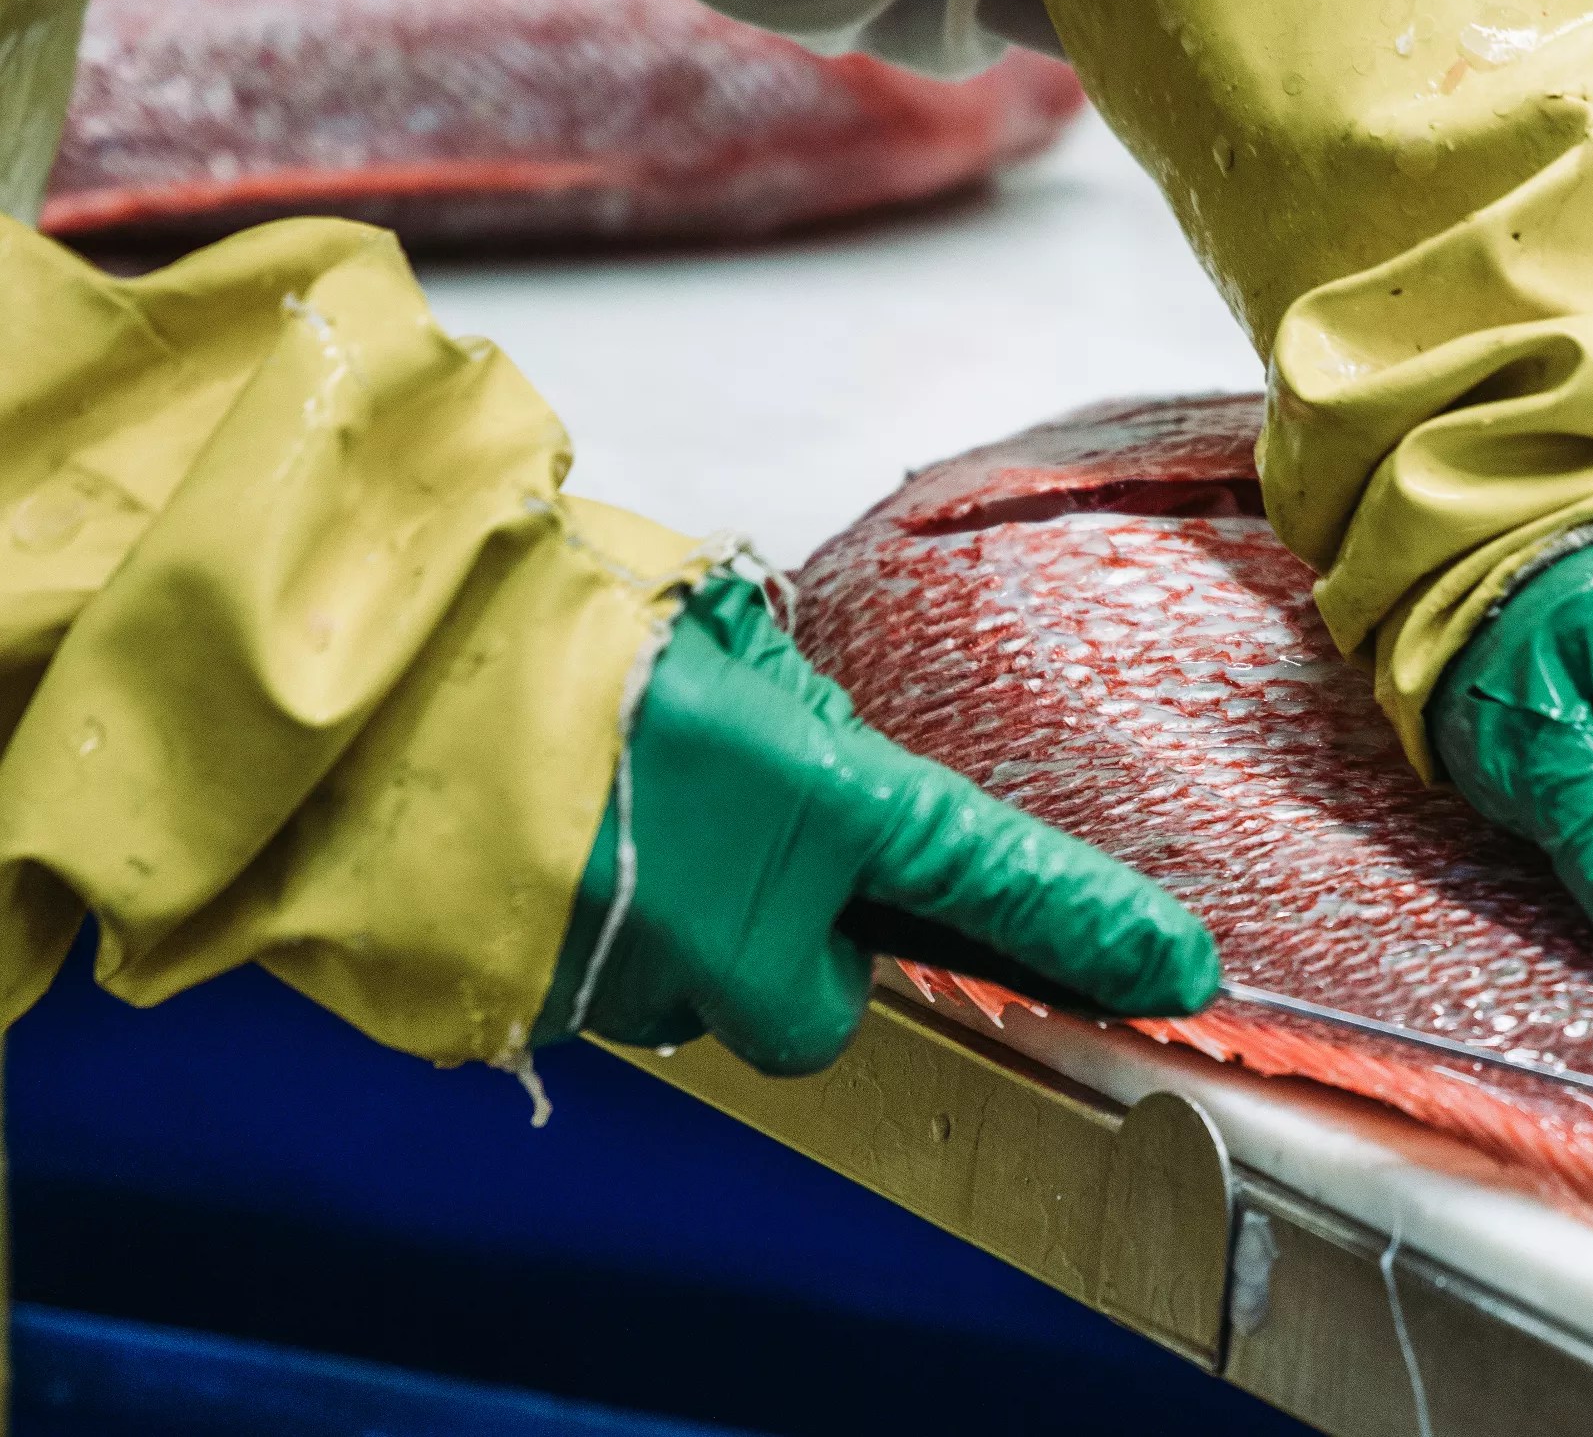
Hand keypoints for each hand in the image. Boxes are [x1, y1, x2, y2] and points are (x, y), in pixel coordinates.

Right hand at [535, 577, 1219, 1073]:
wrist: (363, 687)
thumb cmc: (539, 632)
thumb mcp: (715, 646)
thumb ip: (800, 730)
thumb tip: (824, 776)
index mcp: (814, 802)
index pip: (991, 877)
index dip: (1090, 924)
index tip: (1174, 964)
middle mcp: (745, 924)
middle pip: (817, 1004)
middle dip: (794, 949)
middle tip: (730, 849)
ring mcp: (644, 983)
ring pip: (701, 994)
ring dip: (681, 930)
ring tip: (606, 817)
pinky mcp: (553, 1015)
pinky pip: (611, 991)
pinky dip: (598, 935)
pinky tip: (551, 852)